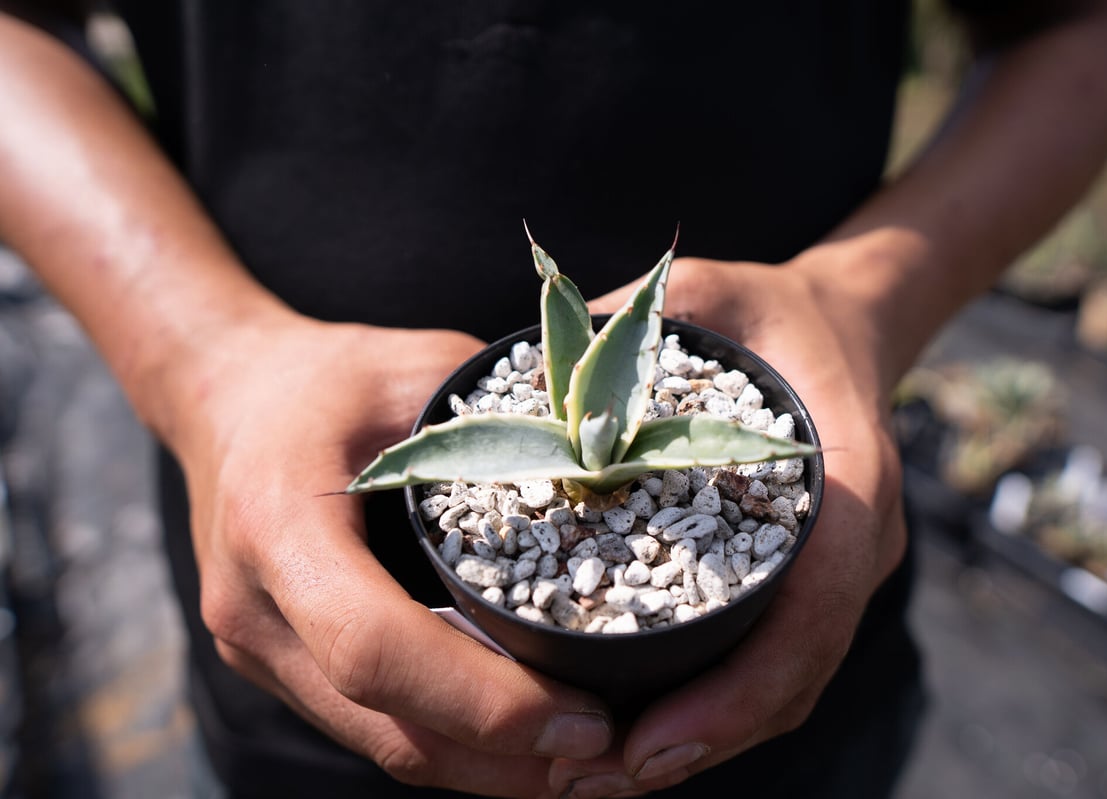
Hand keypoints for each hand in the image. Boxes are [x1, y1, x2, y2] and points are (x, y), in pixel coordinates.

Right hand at [158, 311, 613, 796]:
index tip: (586, 716)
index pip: (376, 650)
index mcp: (278, 526)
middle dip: (509, 760)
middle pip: (388, 728)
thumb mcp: (420, 369)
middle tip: (613, 754)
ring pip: (384, 747)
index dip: (485, 701)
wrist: (227, 396)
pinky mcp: (280, 665)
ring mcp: (259, 650)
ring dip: (490, 769)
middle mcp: (256, 610)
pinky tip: (525, 736)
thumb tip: (621, 468)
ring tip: (586, 758)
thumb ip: (509, 423)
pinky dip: (455, 743)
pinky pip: (374, 727)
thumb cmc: (326, 376)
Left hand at [551, 249, 907, 796]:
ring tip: (604, 771)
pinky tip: (642, 724)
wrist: (844, 326)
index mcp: (846, 477)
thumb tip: (521, 377)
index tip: (649, 739)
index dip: (739, 687)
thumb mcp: (704, 295)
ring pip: (788, 683)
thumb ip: (629, 326)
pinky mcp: (809, 578)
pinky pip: (773, 659)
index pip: (814, 609)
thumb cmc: (770, 313)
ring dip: (706, 738)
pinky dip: (714, 705)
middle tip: (599, 774)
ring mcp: (839, 568)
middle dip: (706, 737)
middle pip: (797, 674)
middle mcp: (856, 539)